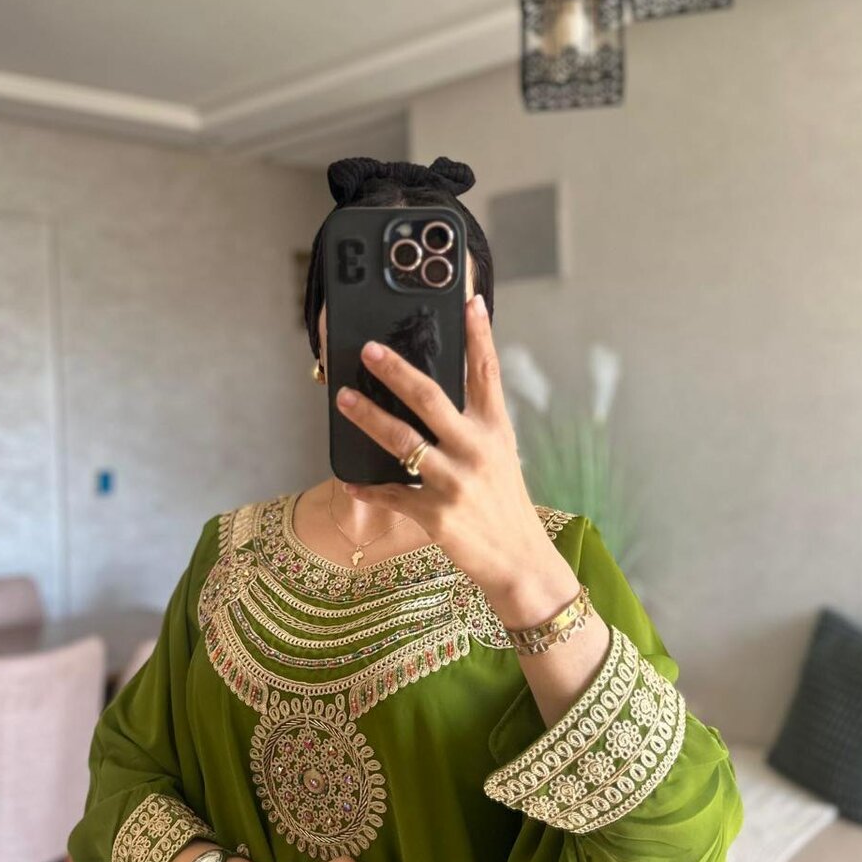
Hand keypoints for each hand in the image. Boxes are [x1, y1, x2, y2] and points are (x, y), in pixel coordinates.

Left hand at [332, 292, 552, 600]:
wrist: (519, 560)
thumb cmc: (504, 505)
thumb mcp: (501, 457)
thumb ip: (474, 426)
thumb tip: (434, 396)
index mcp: (496, 431)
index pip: (487, 373)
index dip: (479, 334)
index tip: (469, 300)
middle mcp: (477, 451)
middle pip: (431, 398)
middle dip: (396, 370)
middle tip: (368, 350)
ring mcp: (456, 483)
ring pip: (403, 442)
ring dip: (368, 418)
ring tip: (343, 401)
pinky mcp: (436, 516)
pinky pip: (393, 494)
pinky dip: (369, 488)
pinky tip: (351, 480)